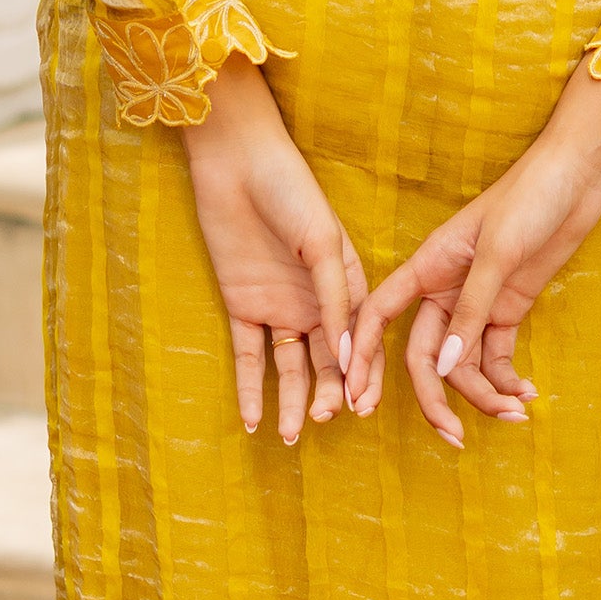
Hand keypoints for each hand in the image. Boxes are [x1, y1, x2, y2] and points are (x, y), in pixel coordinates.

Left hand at [179, 58, 375, 443]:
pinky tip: (252, 420)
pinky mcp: (242, 305)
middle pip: (325, 363)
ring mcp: (279, 306)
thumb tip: (345, 358)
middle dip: (325, 396)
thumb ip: (334, 301)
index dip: (363, 377)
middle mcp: (317, 303)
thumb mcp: (321, 245)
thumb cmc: (292, 192)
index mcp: (349, 286)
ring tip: (287, 436)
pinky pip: (248, 356)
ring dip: (289, 401)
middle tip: (320, 422)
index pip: (360, 343)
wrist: (237, 163)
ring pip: (289, 367)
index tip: (359, 409)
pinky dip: (250, 388)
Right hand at [353, 63, 600, 445]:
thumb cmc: (528, 200)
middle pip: (426, 357)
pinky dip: (508, 379)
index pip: (379, 316)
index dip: (363, 356)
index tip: (358, 399)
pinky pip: (497, 356)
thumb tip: (446, 369)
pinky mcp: (509, 308)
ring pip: (465, 365)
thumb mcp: (498, 254)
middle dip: (437, 400)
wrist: (575, 177)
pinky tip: (527, 394)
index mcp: (427, 268)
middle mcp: (445, 290)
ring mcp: (477, 302)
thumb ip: (471, 311)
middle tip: (455, 439)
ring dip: (485, 395)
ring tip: (516, 415)